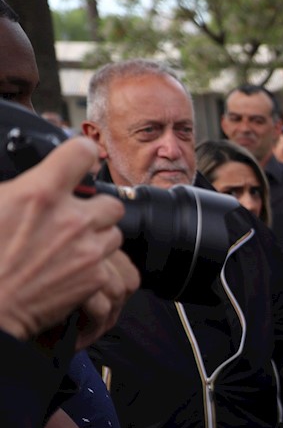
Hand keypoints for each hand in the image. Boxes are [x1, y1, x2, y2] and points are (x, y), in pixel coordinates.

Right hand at [0, 137, 136, 345]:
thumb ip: (22, 187)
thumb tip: (33, 175)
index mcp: (40, 193)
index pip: (80, 152)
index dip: (83, 152)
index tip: (82, 157)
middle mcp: (70, 218)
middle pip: (110, 201)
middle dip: (96, 209)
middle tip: (78, 218)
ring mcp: (87, 248)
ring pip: (114, 232)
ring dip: (98, 237)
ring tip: (73, 246)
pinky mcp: (96, 275)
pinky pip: (110, 261)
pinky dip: (96, 264)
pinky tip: (74, 267)